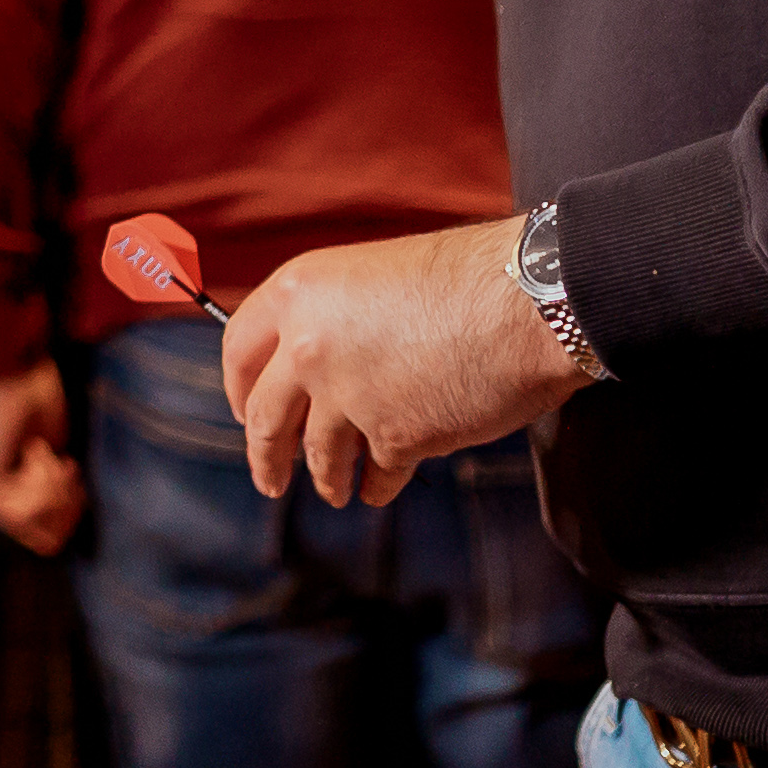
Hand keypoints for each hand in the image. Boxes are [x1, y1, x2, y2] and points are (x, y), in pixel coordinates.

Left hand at [0, 361, 83, 553]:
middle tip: (62, 463)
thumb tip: (71, 516)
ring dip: (55, 486)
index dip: (71, 512)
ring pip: (41, 527)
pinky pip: (30, 509)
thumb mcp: (53, 447)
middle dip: (67, 505)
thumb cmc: (31, 392)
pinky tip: (34, 447)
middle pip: (48, 541)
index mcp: (5, 490)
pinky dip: (45, 477)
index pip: (45, 538)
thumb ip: (56, 485)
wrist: (7, 361)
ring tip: (43, 448)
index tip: (71, 472)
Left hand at [223, 215, 577, 506]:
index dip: (237, 385)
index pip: (239, 348)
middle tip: (269, 477)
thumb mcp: (374, 277)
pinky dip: (376, 485)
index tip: (243, 410)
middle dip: (266, 455)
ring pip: (319, 455)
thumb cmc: (467, 276)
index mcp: (297, 291)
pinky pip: (375, 473)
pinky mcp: (395, 437)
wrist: (529, 300)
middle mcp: (308, 346)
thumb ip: (336, 320)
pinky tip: (377, 489)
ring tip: (333, 491)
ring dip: (325, 478)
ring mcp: (348, 396)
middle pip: (265, 416)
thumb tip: (320, 365)